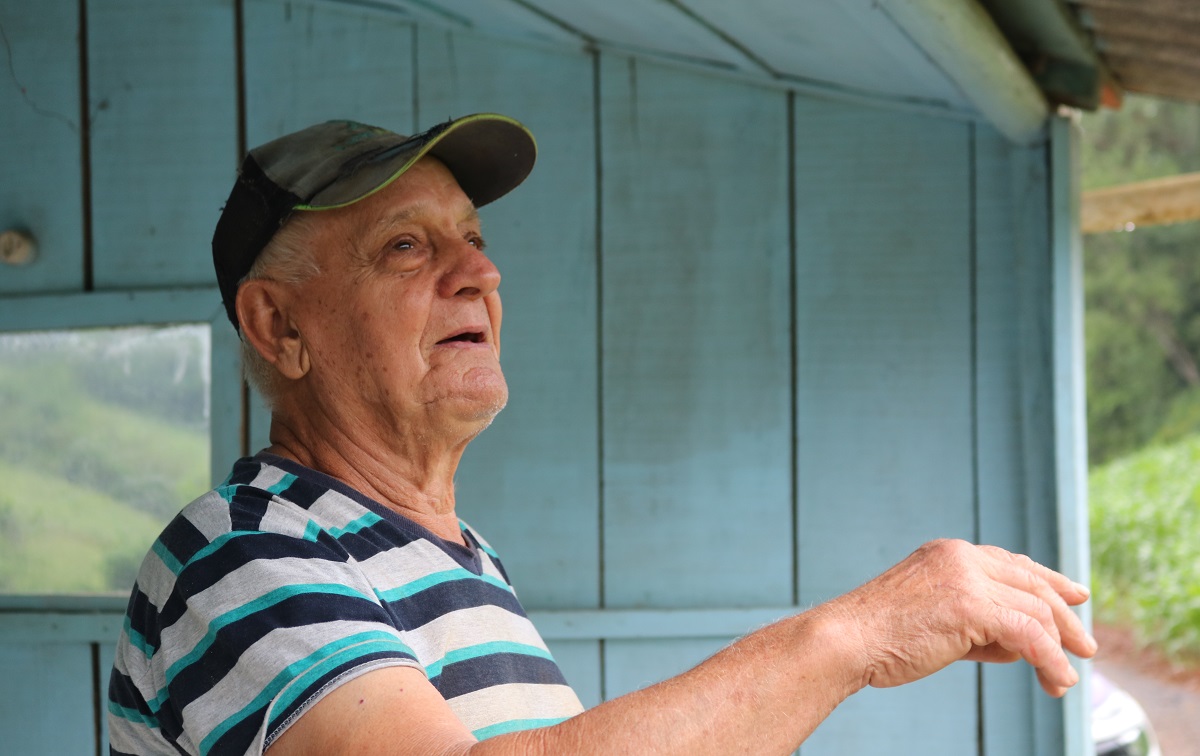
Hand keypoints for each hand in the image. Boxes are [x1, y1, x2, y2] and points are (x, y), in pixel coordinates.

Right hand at [829, 539, 1096, 696]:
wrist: (846, 639)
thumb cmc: (881, 637)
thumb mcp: (935, 618)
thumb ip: (977, 622)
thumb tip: (1022, 644)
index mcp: (949, 553)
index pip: (1012, 563)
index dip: (1049, 580)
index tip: (1074, 595)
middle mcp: (962, 557)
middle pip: (1033, 583)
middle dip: (1066, 616)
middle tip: (1086, 646)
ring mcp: (967, 578)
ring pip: (1036, 611)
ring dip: (1058, 649)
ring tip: (1064, 680)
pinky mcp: (972, 606)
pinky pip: (1029, 635)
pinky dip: (1049, 661)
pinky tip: (1057, 681)